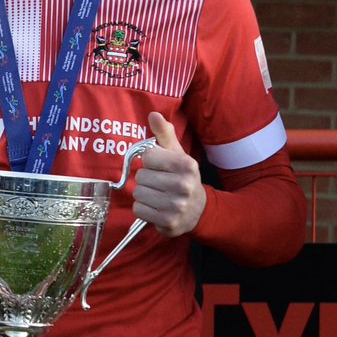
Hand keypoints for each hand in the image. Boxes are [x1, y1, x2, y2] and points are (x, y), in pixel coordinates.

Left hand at [131, 112, 205, 236]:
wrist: (198, 210)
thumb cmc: (182, 177)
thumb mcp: (177, 153)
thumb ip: (164, 133)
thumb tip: (153, 114)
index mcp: (186, 165)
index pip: (147, 156)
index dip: (150, 161)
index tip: (160, 166)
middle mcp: (184, 185)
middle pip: (141, 176)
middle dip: (146, 179)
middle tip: (160, 183)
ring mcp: (177, 206)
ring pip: (138, 193)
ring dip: (144, 195)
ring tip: (158, 195)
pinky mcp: (168, 222)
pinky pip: (138, 210)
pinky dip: (143, 209)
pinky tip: (156, 208)